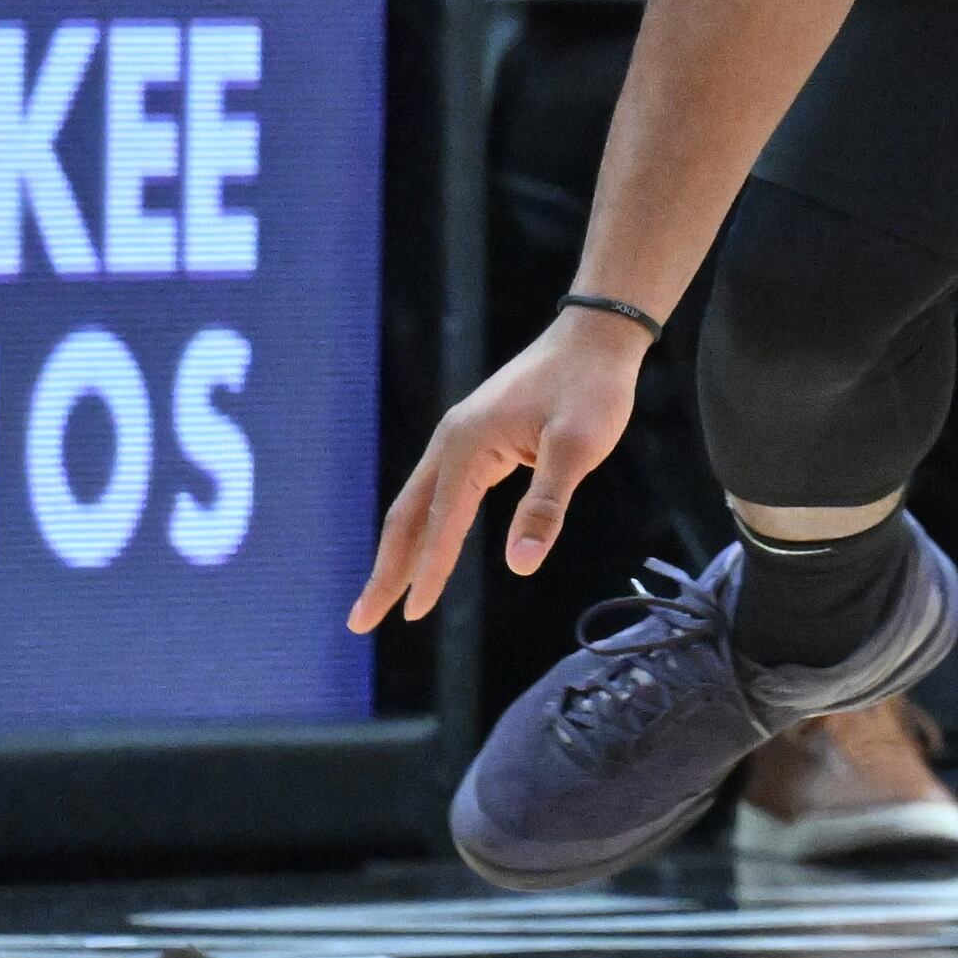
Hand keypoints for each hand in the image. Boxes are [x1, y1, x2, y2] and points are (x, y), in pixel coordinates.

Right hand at [346, 307, 646, 629]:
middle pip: (407, 517)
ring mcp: (460, 439)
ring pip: (418, 505)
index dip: (428, 572)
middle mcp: (451, 442)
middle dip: (385, 571)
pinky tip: (427, 549)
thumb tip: (519, 564)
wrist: (597, 335)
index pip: (442, 524)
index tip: (412, 617)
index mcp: (467, 445)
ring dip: (399, 551)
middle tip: (361, 621)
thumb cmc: (591, 388)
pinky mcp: (475, 439)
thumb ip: (546, 505)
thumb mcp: (578, 447)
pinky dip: (426, 527)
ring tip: (383, 596)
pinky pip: (440, 493)